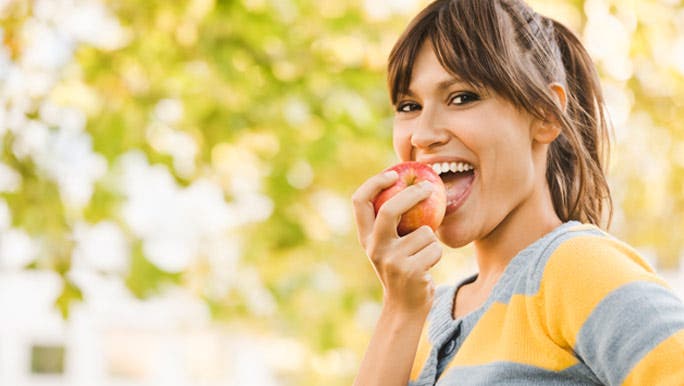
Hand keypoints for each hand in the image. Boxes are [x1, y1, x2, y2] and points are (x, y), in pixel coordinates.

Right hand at [352, 170, 442, 313]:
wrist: (405, 307)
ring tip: (423, 256)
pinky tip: (427, 267)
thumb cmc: (402, 268)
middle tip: (429, 187)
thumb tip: (413, 183)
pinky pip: (435, 248)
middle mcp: (374, 247)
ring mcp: (391, 260)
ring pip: (424, 232)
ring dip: (431, 240)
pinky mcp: (410, 271)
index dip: (374, 183)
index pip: (359, 202)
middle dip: (412, 194)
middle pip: (390, 209)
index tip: (393, 174)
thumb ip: (392, 222)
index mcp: (365, 237)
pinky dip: (437, 254)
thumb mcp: (389, 245)